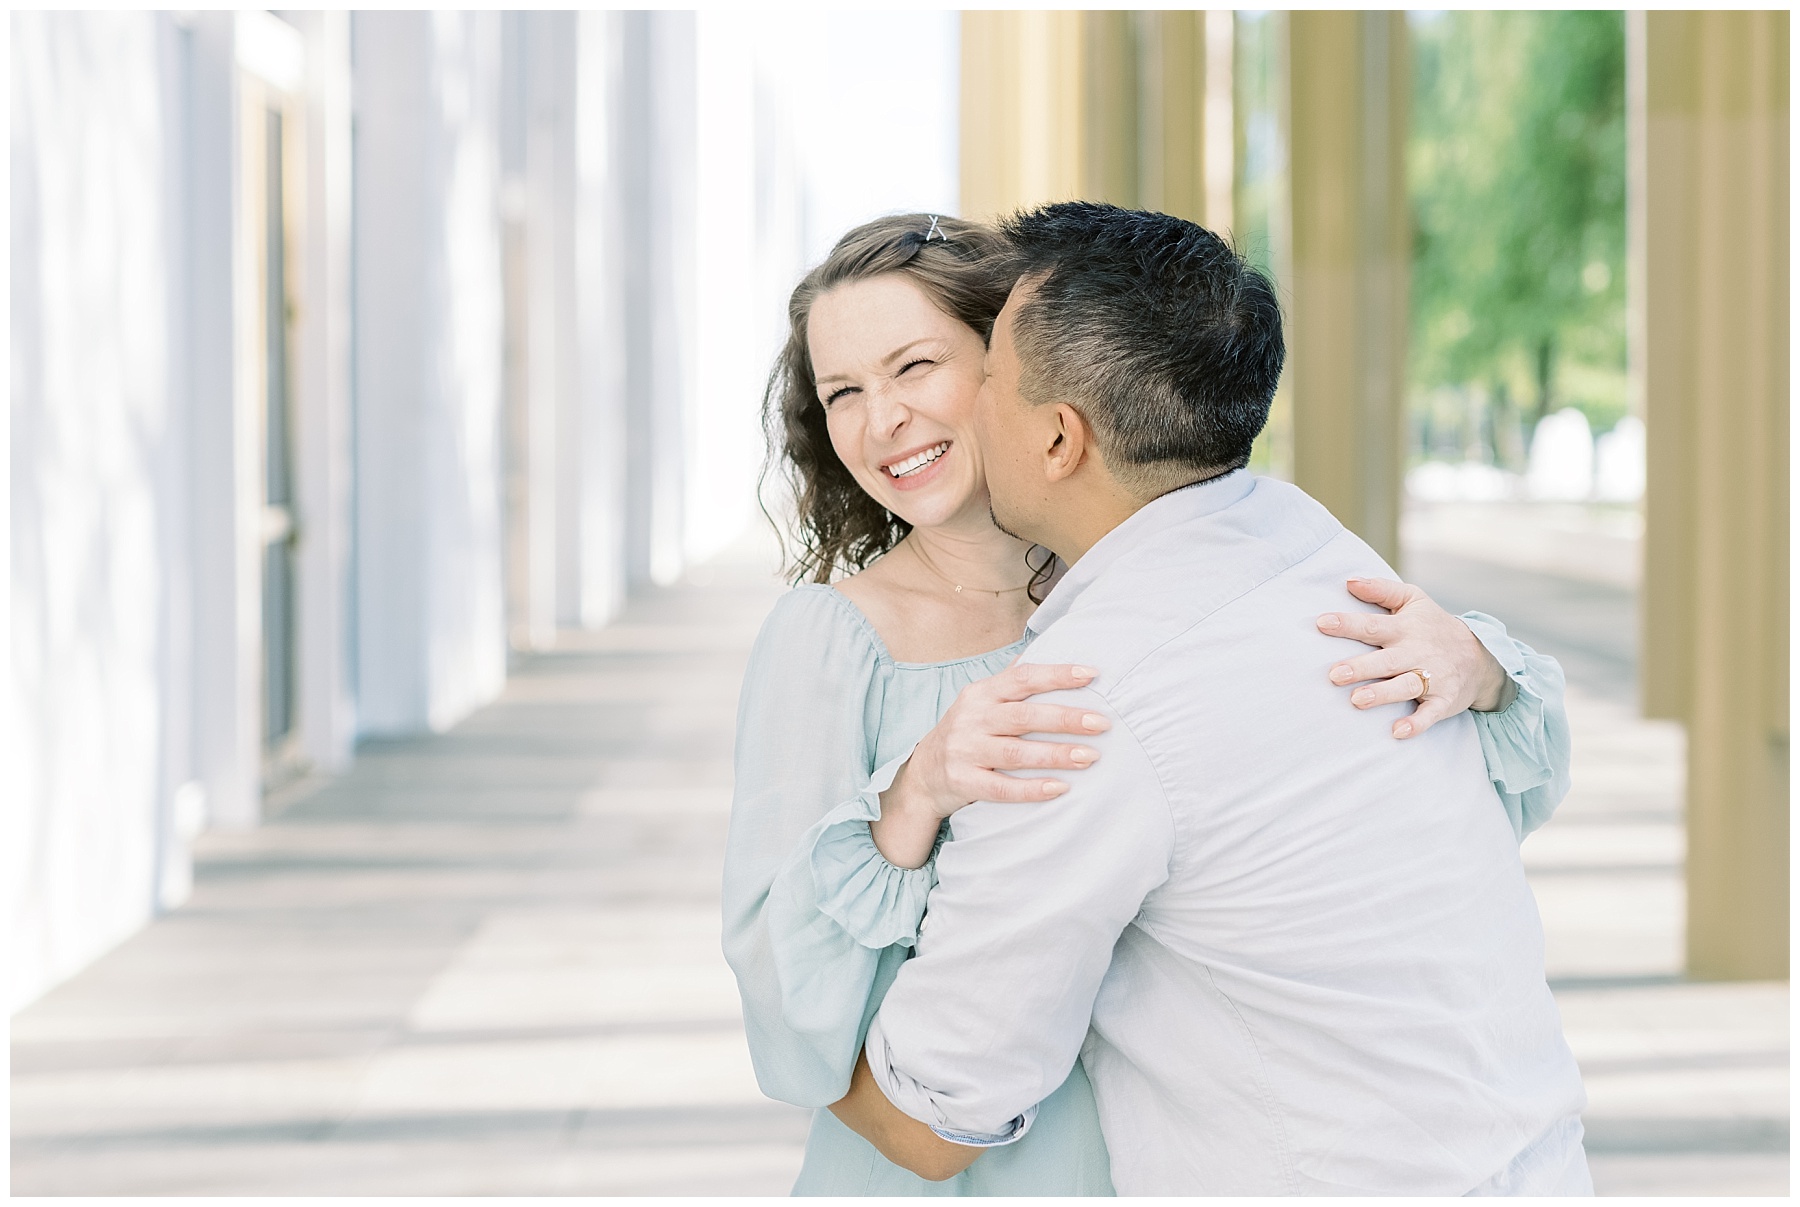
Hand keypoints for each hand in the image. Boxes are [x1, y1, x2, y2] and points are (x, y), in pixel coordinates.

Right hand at [873, 663, 1109, 867]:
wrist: (923, 774)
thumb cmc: (968, 732)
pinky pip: (1002, 788)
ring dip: (1055, 755)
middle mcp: (972, 719)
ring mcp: (965, 751)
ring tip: (1090, 757)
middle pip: (1024, 717)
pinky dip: (1032, 789)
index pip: (1022, 678)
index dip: (1057, 675)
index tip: (1092, 674)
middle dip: (1066, 719)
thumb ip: (1012, 681)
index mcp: (981, 693)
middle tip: (1102, 723)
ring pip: (1015, 753)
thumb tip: (1050, 648)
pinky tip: (1060, 788)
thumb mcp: (982, 701)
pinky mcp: (963, 782)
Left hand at [1315, 578, 1514, 740]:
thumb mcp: (1413, 599)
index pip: (1373, 625)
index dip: (1348, 624)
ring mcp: (1432, 678)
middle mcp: (1417, 653)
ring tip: (1357, 700)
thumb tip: (1348, 580)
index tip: (1322, 623)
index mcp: (1405, 628)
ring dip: (1383, 694)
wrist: (1481, 656)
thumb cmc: (1433, 626)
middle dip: (1361, 667)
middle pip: (1386, 660)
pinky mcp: (1443, 701)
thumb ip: (1381, 589)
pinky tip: (1397, 732)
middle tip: (1334, 674)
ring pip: (1405, 686)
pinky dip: (1416, 724)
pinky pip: (1430, 714)